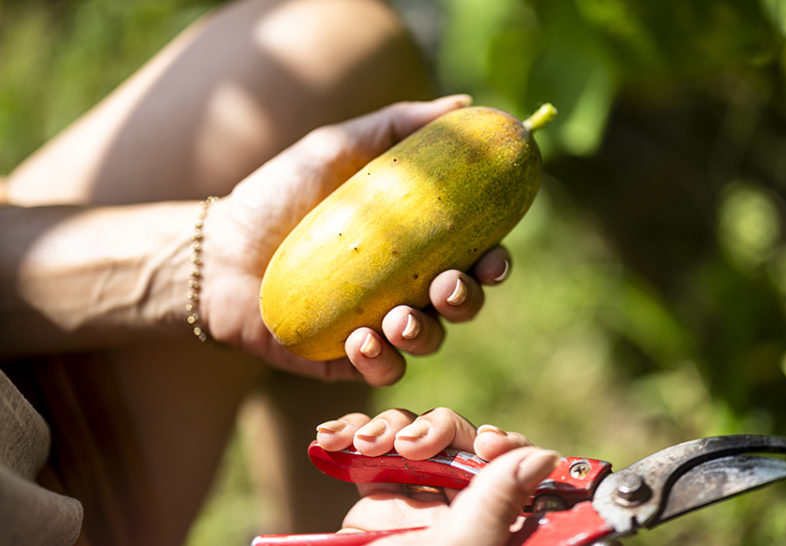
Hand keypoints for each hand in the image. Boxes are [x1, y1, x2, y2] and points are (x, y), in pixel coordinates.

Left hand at [199, 97, 512, 383]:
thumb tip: (465, 104)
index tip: (494, 258)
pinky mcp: (345, 360)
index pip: (472, 256)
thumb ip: (399, 126)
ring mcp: (378, 326)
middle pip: (461, 302)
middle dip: (467, 299)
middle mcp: (405, 286)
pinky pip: (382, 370)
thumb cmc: (279, 194)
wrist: (217, 249)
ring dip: (426, 333)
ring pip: (428, 340)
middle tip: (448, 285)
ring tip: (398, 318)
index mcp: (415, 244)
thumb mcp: (338, 148)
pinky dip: (381, 361)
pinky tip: (361, 342)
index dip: (494, 262)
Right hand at [316, 409, 559, 544]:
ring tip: (364, 443)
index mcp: (492, 514)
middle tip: (409, 445)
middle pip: (454, 436)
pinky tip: (332, 437)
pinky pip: (366, 452)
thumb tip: (545, 454)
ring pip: (410, 434)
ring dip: (386, 426)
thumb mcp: (468, 539)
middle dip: (432, 427)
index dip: (496, 441)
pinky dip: (349, 435)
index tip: (487, 445)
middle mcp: (458, 503)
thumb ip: (500, 496)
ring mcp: (415, 498)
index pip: (505, 459)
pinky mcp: (376, 499)